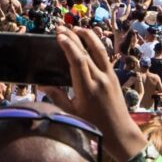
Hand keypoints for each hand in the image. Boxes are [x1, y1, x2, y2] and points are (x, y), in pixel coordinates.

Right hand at [49, 27, 140, 160]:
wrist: (120, 133)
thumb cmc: (93, 127)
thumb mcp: (72, 114)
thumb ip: (57, 97)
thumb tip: (41, 84)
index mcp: (87, 89)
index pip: (78, 61)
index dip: (68, 46)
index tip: (59, 36)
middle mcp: (100, 79)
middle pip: (87, 52)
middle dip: (73, 37)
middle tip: (60, 28)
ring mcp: (109, 76)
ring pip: (99, 50)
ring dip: (88, 36)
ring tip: (76, 28)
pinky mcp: (114, 77)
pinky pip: (104, 56)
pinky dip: (96, 45)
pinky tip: (88, 41)